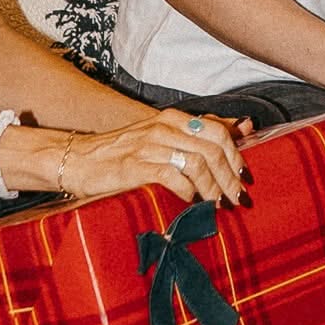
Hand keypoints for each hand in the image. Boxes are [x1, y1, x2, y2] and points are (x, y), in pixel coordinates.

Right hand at [56, 108, 244, 209]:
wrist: (78, 159)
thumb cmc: (124, 152)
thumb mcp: (165, 136)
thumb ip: (203, 131)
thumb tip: (245, 126)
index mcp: (174, 118)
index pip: (218, 131)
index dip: (238, 155)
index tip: (246, 178)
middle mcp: (164, 127)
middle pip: (213, 148)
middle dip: (231, 176)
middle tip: (238, 198)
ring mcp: (150, 145)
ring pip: (198, 163)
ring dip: (214, 188)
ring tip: (220, 205)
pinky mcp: (136, 165)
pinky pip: (173, 175)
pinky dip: (189, 191)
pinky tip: (192, 202)